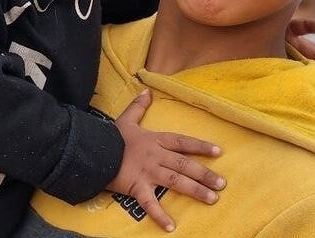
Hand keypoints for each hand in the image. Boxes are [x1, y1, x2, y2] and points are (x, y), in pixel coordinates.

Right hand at [106, 89, 224, 231]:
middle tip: (222, 184)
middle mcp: (156, 156)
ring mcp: (147, 172)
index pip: (183, 142)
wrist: (92, 149)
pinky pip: (150, 203)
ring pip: (176, 181)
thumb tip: (146, 90)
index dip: (201, 146)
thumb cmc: (110, 137)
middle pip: (185, 164)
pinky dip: (160, 215)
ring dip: (195, 190)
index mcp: (155, 140)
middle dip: (205, 174)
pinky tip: (172, 227)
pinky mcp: (136, 187)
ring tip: (212, 199)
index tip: (219, 152)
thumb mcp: (126, 120)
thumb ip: (138, 106)